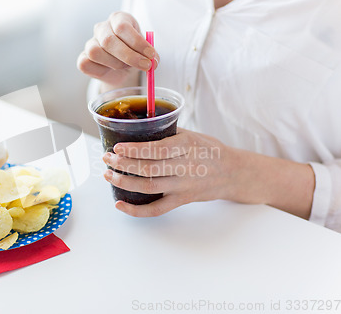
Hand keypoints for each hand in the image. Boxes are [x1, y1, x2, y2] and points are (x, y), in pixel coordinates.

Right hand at [77, 11, 158, 87]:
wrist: (121, 68)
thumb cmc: (134, 53)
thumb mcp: (145, 51)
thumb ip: (150, 55)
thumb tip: (153, 62)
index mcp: (118, 19)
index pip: (123, 27)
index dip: (137, 42)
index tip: (151, 55)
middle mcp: (102, 28)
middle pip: (108, 40)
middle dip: (129, 56)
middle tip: (145, 66)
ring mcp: (90, 42)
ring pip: (95, 52)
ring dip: (114, 63)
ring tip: (125, 67)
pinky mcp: (83, 57)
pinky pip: (86, 63)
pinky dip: (101, 71)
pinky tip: (110, 70)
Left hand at [102, 128, 232, 216]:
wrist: (233, 173)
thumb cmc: (210, 150)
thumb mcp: (193, 135)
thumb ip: (168, 134)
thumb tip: (137, 129)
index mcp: (188, 146)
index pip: (157, 149)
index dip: (134, 150)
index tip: (117, 147)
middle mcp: (186, 167)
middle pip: (149, 169)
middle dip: (123, 164)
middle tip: (107, 159)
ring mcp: (184, 186)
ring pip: (149, 188)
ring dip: (124, 182)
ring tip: (108, 175)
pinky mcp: (182, 200)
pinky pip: (157, 209)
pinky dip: (136, 210)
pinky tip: (120, 204)